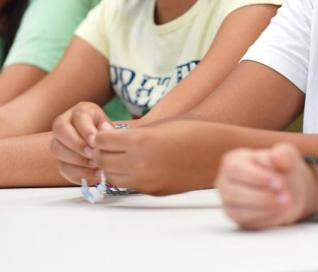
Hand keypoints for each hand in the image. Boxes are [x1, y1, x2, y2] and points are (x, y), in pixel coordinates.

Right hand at [49, 102, 109, 183]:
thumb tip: (103, 135)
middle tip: (92, 154)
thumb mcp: (110, 127)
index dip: (85, 130)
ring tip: (95, 165)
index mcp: (80, 111)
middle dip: (76, 145)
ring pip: (57, 149)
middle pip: (60, 130)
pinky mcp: (60, 159)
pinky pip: (63, 168)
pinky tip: (94, 175)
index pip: (78, 116)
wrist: (104, 145)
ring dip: (77, 160)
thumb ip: (107, 131)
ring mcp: (59, 141)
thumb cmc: (107, 133)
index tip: (95, 141)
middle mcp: (65, 123)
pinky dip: (79, 174)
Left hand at [92, 120, 220, 194]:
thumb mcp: (160, 125)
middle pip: (102, 160)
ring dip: (110, 166)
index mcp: (139, 141)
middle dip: (101, 151)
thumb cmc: (192, 132)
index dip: (101, 135)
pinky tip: (134, 166)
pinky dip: (125, 176)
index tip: (106, 132)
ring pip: (111, 177)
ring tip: (118, 156)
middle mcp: (139, 164)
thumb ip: (133, 132)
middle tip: (107, 144)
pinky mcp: (153, 191)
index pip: (101, 141)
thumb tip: (110, 136)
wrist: (217, 154)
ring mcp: (146, 181)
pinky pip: (129, 185)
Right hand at [215, 143, 317, 229]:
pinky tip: (279, 211)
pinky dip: (265, 218)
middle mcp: (225, 182)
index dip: (258, 177)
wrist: (290, 189)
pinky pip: (246, 222)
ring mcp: (228, 202)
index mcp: (233, 161)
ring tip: (286, 203)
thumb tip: (276, 156)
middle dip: (262, 196)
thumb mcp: (287, 156)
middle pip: (234, 192)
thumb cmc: (283, 169)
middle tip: (285, 196)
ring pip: (238, 211)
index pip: (236, 169)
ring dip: (264, 208)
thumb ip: (283, 154)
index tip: (280, 183)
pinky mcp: (237, 218)